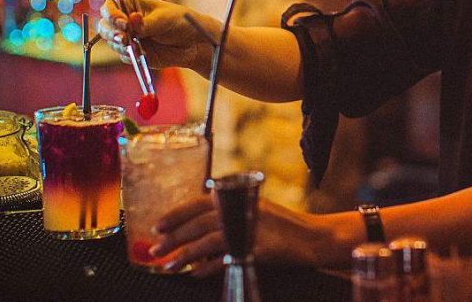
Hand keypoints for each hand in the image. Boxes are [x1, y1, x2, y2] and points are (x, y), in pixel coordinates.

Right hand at [98, 0, 218, 75]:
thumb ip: (146, 23)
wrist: (192, 42)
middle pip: (104, 25)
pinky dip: (130, 56)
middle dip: (111, 32)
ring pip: (112, 42)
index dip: (112, 13)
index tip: (123, 22)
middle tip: (124, 38)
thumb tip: (132, 21)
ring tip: (135, 47)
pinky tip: (142, 54)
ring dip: (120, 45)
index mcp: (130, 4)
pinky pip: (124, 56)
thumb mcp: (164, 19)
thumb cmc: (180, 21)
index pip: (110, 5)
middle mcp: (125, 20)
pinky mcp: (133, 53)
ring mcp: (128, 37)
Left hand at [150, 195, 328, 276]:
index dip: (177, 214)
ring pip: (207, 239)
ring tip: (169, 265)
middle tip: (155, 248)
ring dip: (185, 253)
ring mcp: (250, 228)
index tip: (158, 225)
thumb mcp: (258, 211)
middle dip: (174, 236)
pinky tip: (195, 274)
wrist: (316, 238)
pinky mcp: (257, 248)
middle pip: (199, 221)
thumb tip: (202, 230)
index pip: (200, 202)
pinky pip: (226, 258)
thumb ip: (233, 214)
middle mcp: (243, 209)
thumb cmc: (288, 227)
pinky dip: (208, 267)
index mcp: (241, 197)